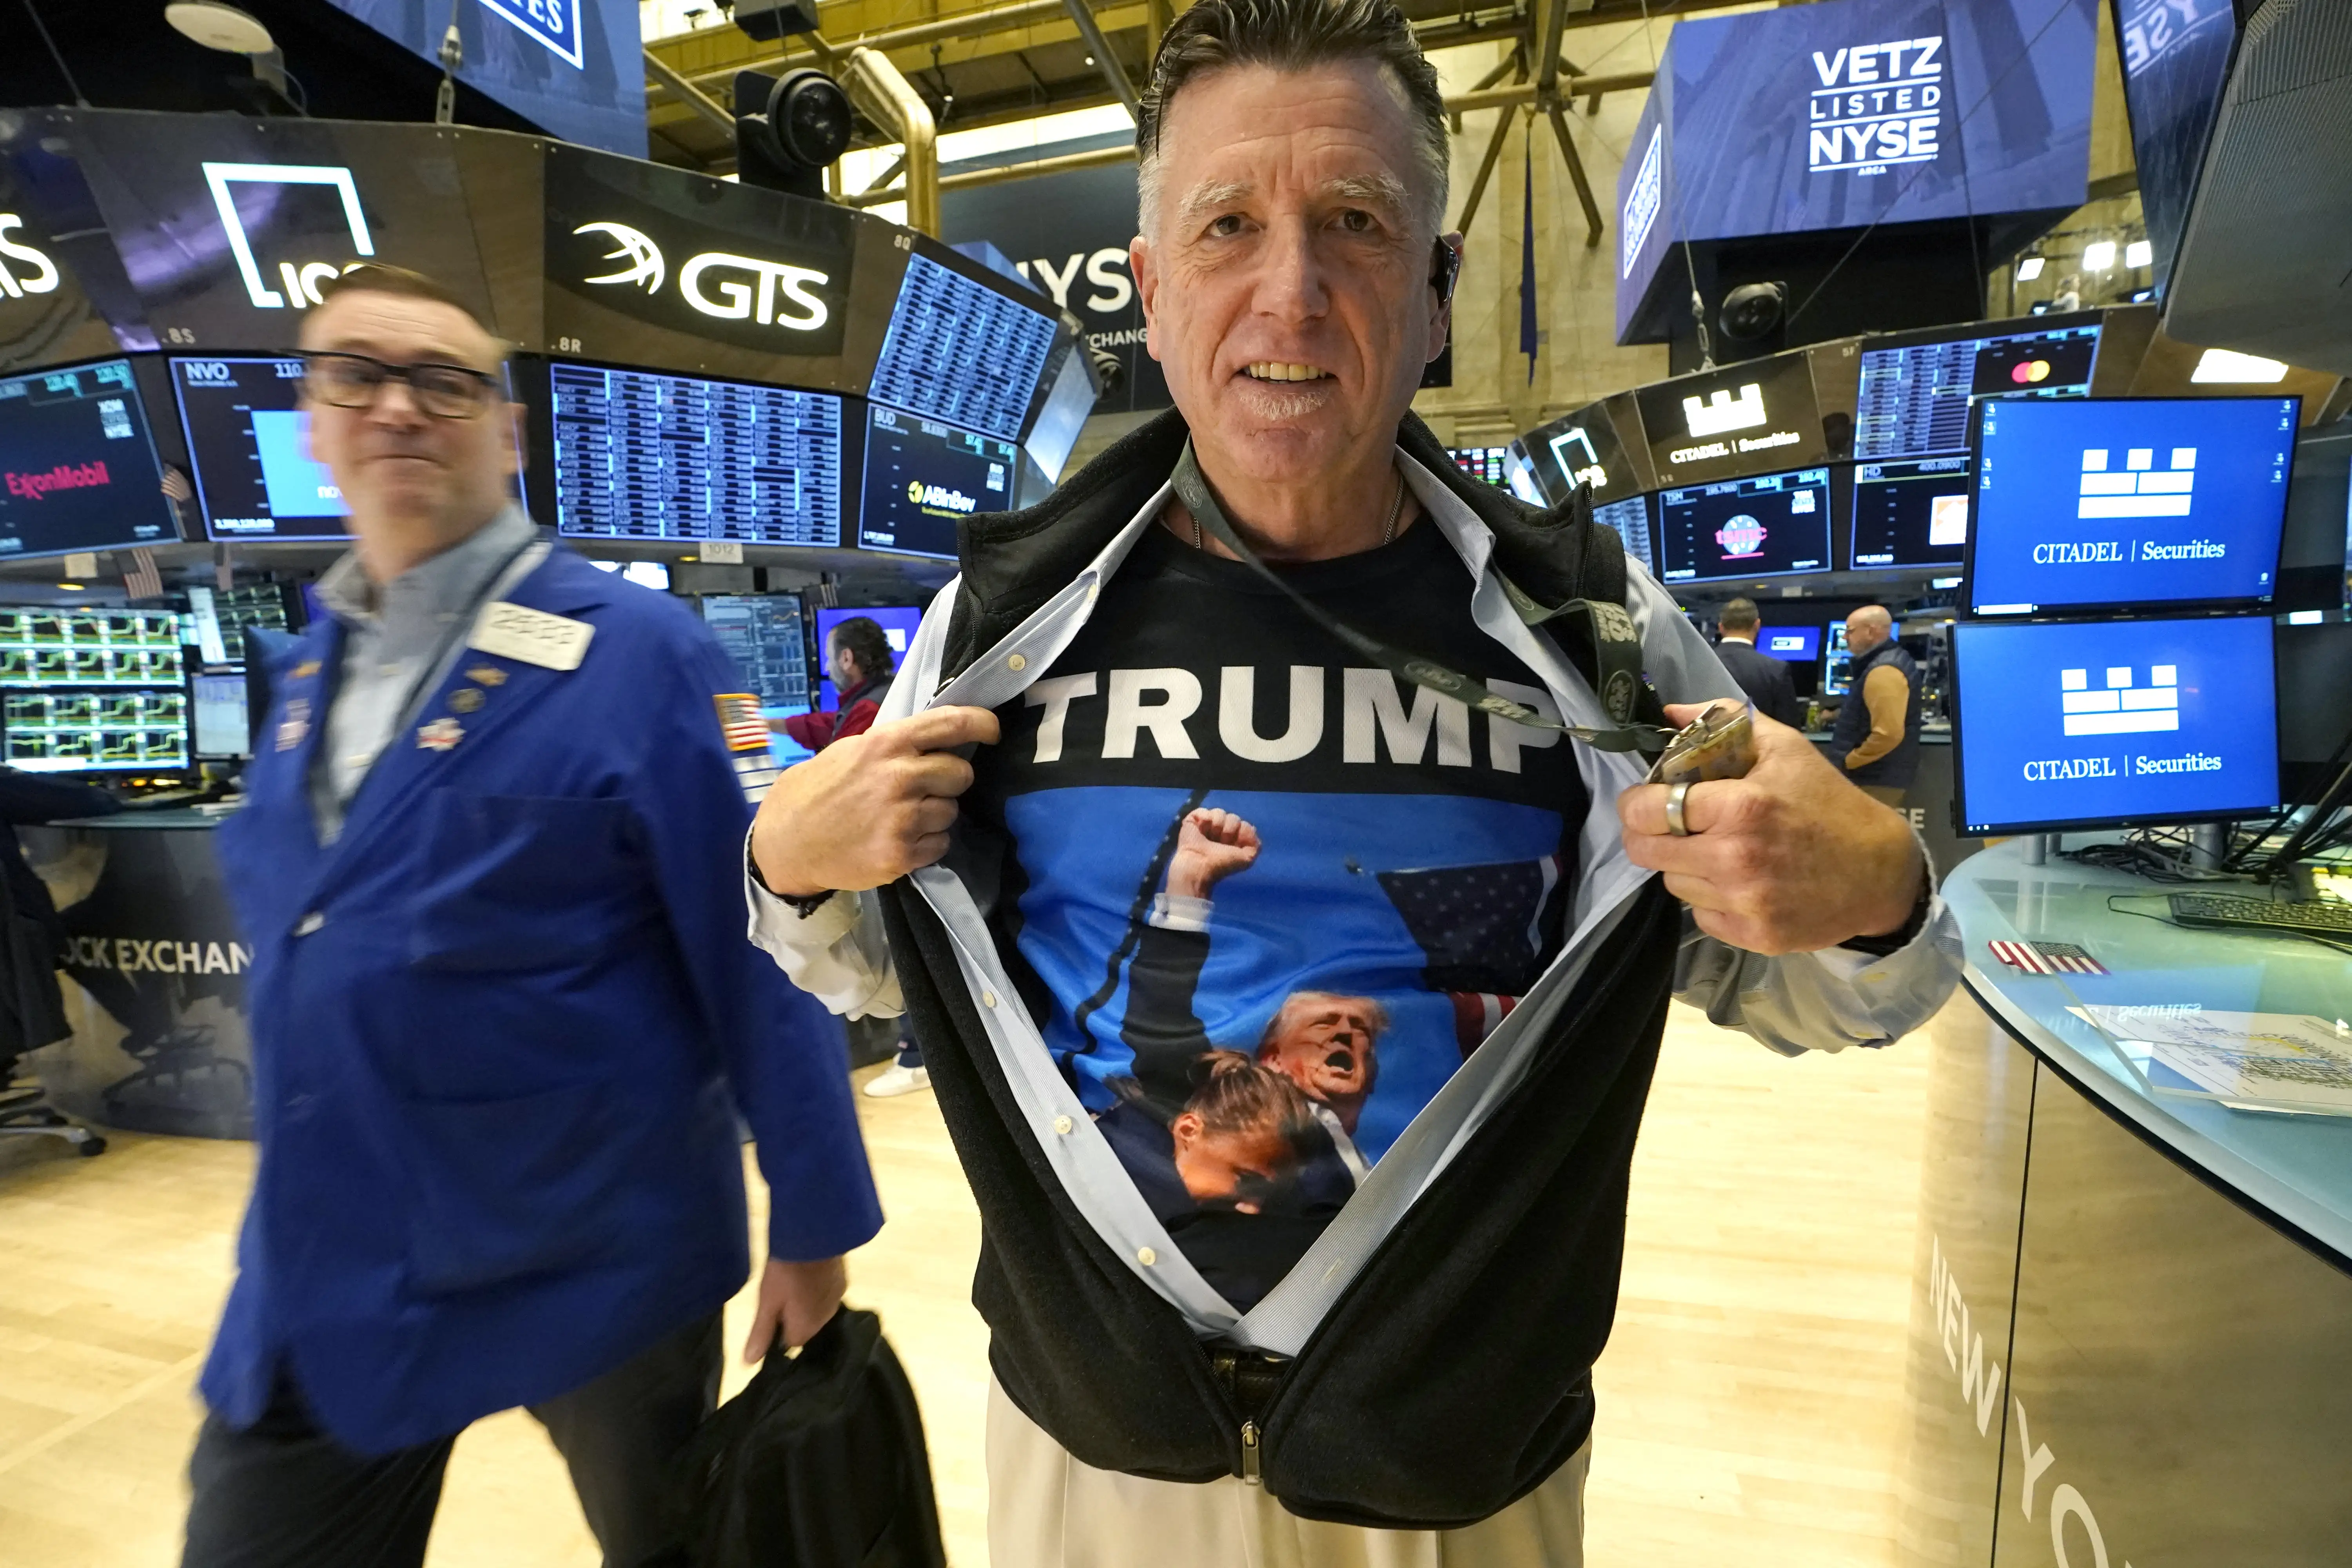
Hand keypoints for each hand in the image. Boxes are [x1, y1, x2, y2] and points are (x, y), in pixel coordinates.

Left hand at [743, 1255, 846, 1363]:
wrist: (814, 1236)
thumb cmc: (785, 1272)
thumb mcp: (767, 1302)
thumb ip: (760, 1333)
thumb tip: (748, 1364)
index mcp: (806, 1327)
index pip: (790, 1342)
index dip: (779, 1328)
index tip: (771, 1311)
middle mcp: (825, 1319)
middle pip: (805, 1326)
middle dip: (794, 1315)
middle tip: (781, 1293)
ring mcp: (837, 1299)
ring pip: (818, 1311)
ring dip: (808, 1302)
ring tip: (795, 1282)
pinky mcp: (843, 1282)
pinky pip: (828, 1295)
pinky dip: (819, 1289)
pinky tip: (811, 1273)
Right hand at [750, 706, 999, 896]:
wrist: (786, 842)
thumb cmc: (818, 791)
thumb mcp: (850, 751)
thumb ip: (894, 745)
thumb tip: (938, 736)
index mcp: (886, 744)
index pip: (952, 724)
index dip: (982, 724)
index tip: (992, 731)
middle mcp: (898, 777)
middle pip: (960, 773)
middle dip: (950, 780)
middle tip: (927, 787)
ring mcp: (902, 819)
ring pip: (951, 811)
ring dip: (936, 814)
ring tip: (903, 817)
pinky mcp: (902, 855)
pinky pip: (941, 844)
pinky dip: (928, 843)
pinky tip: (899, 839)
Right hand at [1166, 808, 1259, 900]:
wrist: (1199, 865)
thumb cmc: (1222, 863)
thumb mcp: (1247, 859)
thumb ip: (1255, 845)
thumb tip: (1250, 828)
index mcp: (1232, 839)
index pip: (1244, 824)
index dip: (1242, 832)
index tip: (1235, 845)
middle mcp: (1220, 831)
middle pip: (1233, 817)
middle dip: (1230, 829)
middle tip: (1221, 842)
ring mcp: (1207, 825)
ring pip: (1219, 812)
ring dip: (1218, 825)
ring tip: (1210, 836)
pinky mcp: (1193, 820)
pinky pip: (1203, 810)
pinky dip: (1204, 818)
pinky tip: (1201, 828)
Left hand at [1616, 702, 1922, 955]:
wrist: (1880, 871)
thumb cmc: (1828, 803)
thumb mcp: (1784, 748)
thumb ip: (1724, 720)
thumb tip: (1670, 712)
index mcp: (1740, 806)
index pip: (1649, 809)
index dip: (1635, 803)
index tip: (1643, 800)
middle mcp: (1735, 857)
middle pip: (1647, 851)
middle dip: (1649, 835)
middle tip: (1668, 827)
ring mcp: (1744, 901)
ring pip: (1673, 883)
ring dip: (1684, 866)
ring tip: (1719, 851)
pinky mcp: (1753, 935)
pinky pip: (1699, 915)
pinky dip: (1710, 899)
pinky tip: (1739, 883)